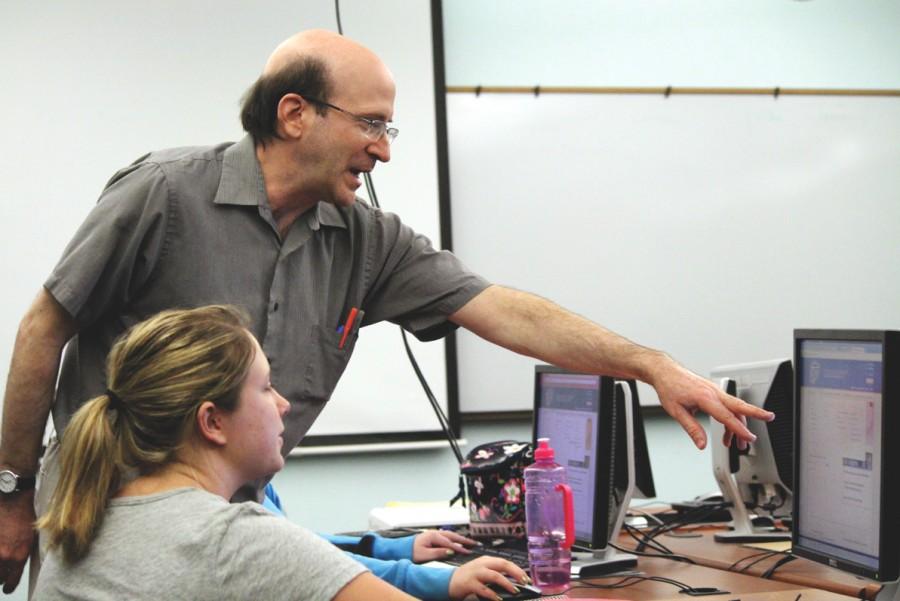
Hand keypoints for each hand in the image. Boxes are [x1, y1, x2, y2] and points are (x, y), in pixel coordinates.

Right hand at [0, 490, 35, 593]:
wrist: (12, 497)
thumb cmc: (24, 513)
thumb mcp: (31, 536)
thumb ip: (23, 554)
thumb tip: (16, 565)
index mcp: (20, 556)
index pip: (11, 582)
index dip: (9, 586)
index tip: (7, 586)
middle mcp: (4, 556)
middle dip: (0, 576)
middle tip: (2, 570)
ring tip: (1, 560)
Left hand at [412, 529, 477, 562]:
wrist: (402, 548)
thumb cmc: (411, 551)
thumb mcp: (424, 555)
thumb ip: (438, 553)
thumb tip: (450, 551)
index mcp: (433, 536)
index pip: (450, 543)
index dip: (460, 548)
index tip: (468, 552)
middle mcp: (435, 533)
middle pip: (452, 536)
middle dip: (464, 540)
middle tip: (474, 544)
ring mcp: (434, 534)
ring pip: (450, 535)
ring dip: (460, 538)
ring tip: (469, 542)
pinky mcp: (433, 536)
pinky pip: (447, 536)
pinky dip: (454, 538)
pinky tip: (457, 541)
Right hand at [448, 556, 529, 600]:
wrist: (448, 581)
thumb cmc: (467, 577)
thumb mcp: (482, 571)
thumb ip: (495, 573)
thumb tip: (513, 581)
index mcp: (486, 560)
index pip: (506, 562)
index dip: (518, 570)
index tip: (527, 578)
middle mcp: (482, 564)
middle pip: (503, 564)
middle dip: (516, 573)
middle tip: (524, 582)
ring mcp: (475, 573)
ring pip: (495, 575)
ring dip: (507, 583)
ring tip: (514, 590)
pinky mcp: (469, 583)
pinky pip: (484, 589)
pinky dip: (493, 594)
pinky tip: (498, 598)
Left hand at [651, 358, 773, 449]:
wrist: (665, 371)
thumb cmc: (669, 388)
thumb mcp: (676, 411)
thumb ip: (692, 429)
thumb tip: (701, 444)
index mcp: (704, 397)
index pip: (726, 415)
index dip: (738, 429)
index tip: (749, 437)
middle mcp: (713, 392)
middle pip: (739, 404)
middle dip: (756, 412)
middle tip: (770, 418)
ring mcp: (714, 390)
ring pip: (734, 408)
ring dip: (739, 424)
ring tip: (739, 443)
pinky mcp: (713, 391)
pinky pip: (728, 405)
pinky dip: (731, 418)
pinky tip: (727, 432)